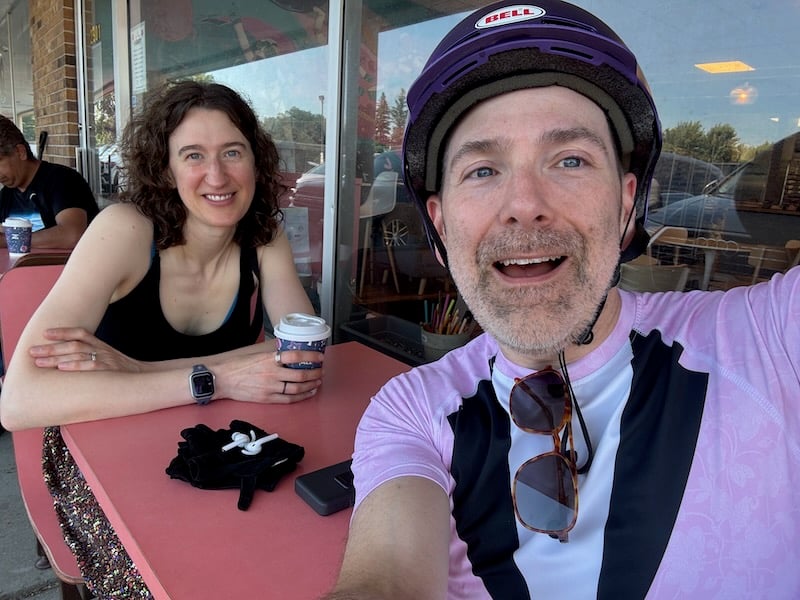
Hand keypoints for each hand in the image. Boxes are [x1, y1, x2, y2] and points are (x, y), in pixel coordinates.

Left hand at [28, 327, 142, 371]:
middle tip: (31, 351)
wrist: (147, 378)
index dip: (63, 332)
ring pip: (78, 354)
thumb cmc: (125, 373)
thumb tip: (72, 362)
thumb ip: (94, 358)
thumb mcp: (111, 360)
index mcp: (102, 346)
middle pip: (73, 344)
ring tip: (38, 361)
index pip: (81, 334)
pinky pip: (91, 366)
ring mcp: (107, 359)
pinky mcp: (110, 370)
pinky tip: (61, 368)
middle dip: (51, 347)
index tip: (45, 334)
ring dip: (56, 357)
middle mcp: (102, 350)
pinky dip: (75, 366)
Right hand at [220, 349, 323, 404]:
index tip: (319, 356)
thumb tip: (289, 355)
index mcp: (269, 359)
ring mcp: (270, 387)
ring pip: (297, 388)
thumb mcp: (257, 355)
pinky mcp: (267, 398)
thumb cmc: (237, 366)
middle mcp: (271, 373)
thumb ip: (274, 356)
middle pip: (300, 374)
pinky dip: (301, 396)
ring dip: (311, 385)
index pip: (295, 355)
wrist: (222, 380)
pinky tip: (308, 393)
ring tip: (317, 381)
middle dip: (314, 373)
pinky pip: (288, 399)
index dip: (310, 356)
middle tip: (321, 370)